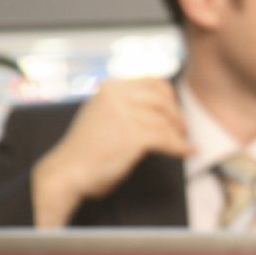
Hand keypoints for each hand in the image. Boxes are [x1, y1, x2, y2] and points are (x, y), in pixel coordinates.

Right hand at [31, 79, 192, 227]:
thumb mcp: (101, 114)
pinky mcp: (133, 136)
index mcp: (110, 88)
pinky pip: (167, 139)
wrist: (67, 172)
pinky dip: (181, 147)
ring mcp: (124, 115)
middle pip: (163, 100)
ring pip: (166, 121)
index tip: (175, 109)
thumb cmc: (85, 150)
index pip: (152, 82)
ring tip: (184, 143)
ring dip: (179, 134)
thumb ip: (123, 105)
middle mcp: (116, 97)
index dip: (169, 96)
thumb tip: (157, 105)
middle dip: (177, 115)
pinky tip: (188, 152)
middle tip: (183, 130)